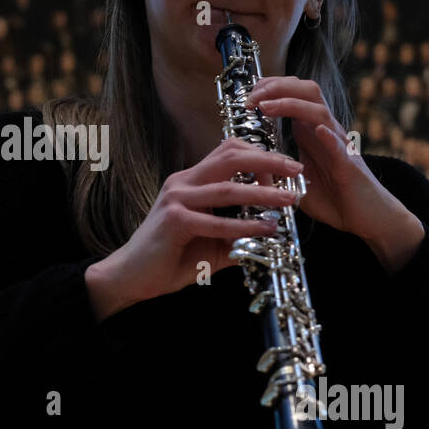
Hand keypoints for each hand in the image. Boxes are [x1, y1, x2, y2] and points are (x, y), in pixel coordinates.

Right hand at [84, 137, 305, 320]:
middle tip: (296, 170)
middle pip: (230, 157)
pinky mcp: (174, 221)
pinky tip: (265, 229)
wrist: (132, 277)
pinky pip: (216, 221)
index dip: (259, 155)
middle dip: (268, 160)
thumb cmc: (170, 257)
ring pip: (227, 188)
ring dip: (263, 192)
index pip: (227, 152)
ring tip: (289, 199)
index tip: (287, 169)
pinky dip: (244, 225)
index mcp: (190, 180)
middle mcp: (182, 182)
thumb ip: (238, 233)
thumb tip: (273, 233)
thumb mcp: (212, 242)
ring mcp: (176, 199)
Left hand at [243, 75, 415, 242]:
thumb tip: (252, 164)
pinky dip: (328, 136)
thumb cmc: (334, 198)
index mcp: (311, 132)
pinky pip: (339, 147)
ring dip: (291, 104)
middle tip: (254, 96)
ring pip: (319, 112)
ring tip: (266, 107)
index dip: (272, 88)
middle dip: (278, 87)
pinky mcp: (348, 166)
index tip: (250, 93)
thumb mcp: (295, 180)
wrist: (367, 218)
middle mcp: (326, 131)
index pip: (295, 95)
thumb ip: (277, 167)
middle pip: (307, 92)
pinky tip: (317, 130)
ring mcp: (339, 146)